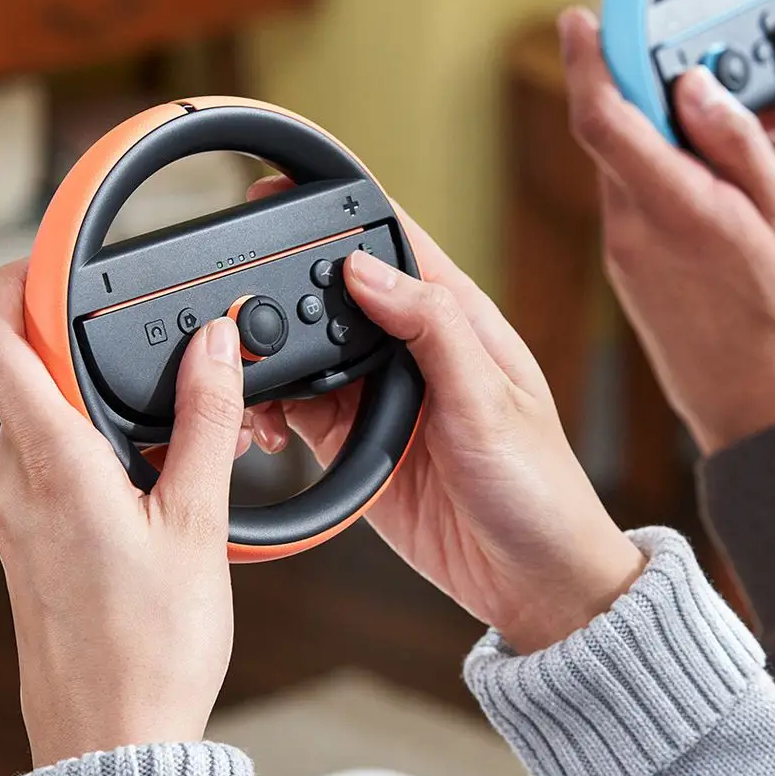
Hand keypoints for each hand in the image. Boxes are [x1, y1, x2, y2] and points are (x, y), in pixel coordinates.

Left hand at [0, 262, 252, 767]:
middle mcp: (12, 489)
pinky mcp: (24, 551)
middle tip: (155, 345)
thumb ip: (203, 424)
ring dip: (95, 407)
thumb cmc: (151, 654)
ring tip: (172, 424)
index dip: (12, 284)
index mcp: (50, 469)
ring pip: (41, 426)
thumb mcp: (197, 526)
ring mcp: (11, 522)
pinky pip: (47, 472)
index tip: (46, 256)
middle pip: (25, 378)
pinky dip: (91, 453)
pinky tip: (150, 481)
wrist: (113, 750)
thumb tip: (210, 347)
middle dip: (84, 348)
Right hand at [242, 190, 644, 653]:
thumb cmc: (539, 488)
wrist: (533, 583)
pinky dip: (268, 411)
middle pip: (331, 292)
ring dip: (267, 357)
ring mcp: (382, 396)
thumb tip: (365, 268)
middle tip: (235, 304)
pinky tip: (261, 423)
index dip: (335, 210)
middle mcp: (414, 348)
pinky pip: (297, 410)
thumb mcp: (489, 402)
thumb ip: (430, 329)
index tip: (276, 192)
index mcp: (457, 316)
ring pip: (304, 351)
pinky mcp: (356, 444)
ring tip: (240, 371)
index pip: (390, 240)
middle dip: (280, 289)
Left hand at [557, 6, 774, 457]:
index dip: (587, 58)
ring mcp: (625, 258)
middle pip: (612, 135)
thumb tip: (692, 85)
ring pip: (626, 172)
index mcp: (671, 206)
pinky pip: (636, 209)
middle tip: (688, 71)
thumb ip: (736, 145)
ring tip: (720, 142)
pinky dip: (661, 183)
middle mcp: (631, 230)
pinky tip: (712, 196)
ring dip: (657, 141)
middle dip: (640, 91)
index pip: (601, 115)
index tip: (581, 19)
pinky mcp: (631, 279)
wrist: (767, 416)